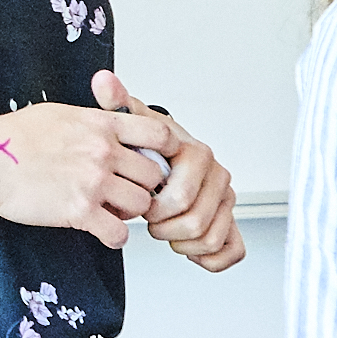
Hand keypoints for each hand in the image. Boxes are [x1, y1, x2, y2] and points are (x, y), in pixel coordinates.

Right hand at [0, 100, 168, 247]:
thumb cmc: (12, 137)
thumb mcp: (61, 113)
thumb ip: (92, 120)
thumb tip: (108, 124)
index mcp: (101, 125)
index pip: (158, 133)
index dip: (165, 150)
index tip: (158, 160)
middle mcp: (103, 152)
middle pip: (154, 175)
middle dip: (145, 186)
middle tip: (131, 192)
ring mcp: (93, 182)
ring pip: (141, 205)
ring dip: (131, 211)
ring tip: (114, 211)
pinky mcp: (79, 211)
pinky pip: (118, 232)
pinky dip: (115, 236)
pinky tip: (104, 231)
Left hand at [91, 71, 243, 271]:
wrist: (164, 161)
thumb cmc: (149, 147)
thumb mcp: (131, 125)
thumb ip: (118, 104)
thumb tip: (104, 80)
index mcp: (198, 154)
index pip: (180, 198)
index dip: (155, 210)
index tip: (143, 202)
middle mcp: (219, 176)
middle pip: (195, 223)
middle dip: (165, 228)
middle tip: (151, 219)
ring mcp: (227, 200)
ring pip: (210, 239)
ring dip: (181, 242)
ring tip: (165, 229)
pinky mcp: (232, 222)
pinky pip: (231, 251)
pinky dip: (207, 256)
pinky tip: (186, 246)